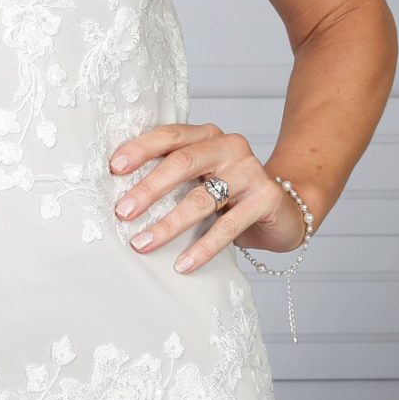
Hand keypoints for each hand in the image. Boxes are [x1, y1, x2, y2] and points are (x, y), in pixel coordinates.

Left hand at [108, 121, 307, 272]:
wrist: (284, 209)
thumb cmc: (230, 195)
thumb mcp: (200, 180)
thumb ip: (171, 178)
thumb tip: (120, 196)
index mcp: (207, 135)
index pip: (170, 136)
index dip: (140, 150)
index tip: (114, 169)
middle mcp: (229, 146)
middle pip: (182, 163)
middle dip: (148, 189)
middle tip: (122, 212)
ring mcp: (250, 171)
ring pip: (202, 198)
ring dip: (168, 224)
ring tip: (142, 244)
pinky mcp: (266, 198)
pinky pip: (228, 227)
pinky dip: (202, 248)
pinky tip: (182, 264)